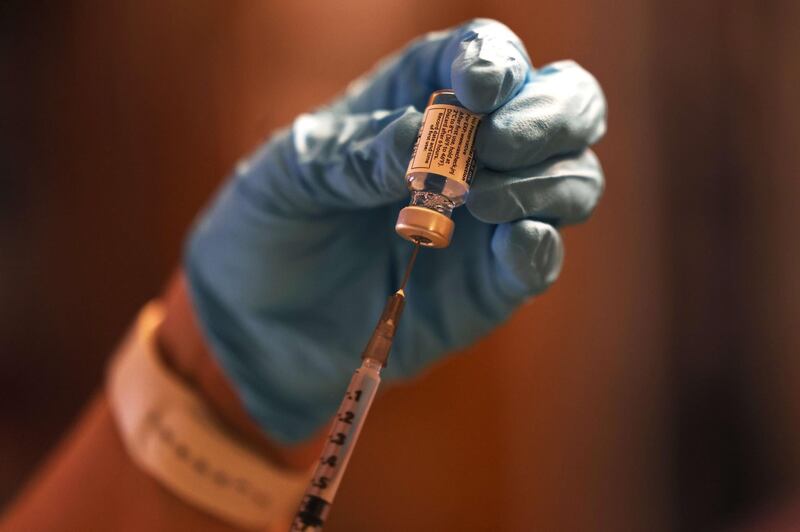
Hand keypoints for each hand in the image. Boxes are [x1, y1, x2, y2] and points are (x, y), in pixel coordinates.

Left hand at [184, 18, 606, 442]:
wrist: (256, 323)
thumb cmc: (268, 226)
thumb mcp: (290, 174)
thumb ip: (358, 153)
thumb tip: (429, 139)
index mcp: (418, 100)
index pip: (485, 55)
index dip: (495, 60)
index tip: (475, 91)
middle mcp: (471, 152)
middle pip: (562, 105)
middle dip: (548, 114)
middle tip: (496, 144)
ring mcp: (489, 219)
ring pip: (574, 178)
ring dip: (546, 180)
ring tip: (477, 201)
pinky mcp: (490, 284)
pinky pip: (542, 258)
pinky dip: (540, 246)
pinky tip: (512, 244)